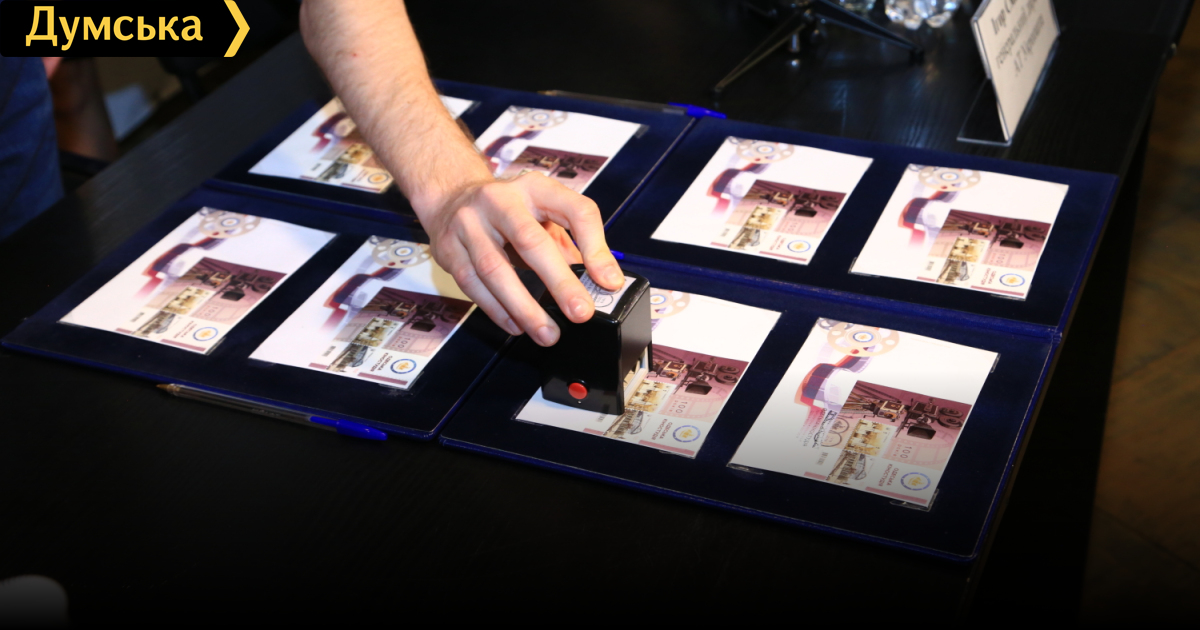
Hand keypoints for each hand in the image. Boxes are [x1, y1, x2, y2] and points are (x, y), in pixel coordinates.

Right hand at [419, 173, 624, 345]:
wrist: (450, 196)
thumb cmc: (507, 209)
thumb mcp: (543, 212)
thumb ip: (570, 243)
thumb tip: (599, 282)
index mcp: (534, 188)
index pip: (574, 210)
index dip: (595, 247)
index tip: (609, 281)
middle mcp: (499, 200)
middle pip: (531, 241)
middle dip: (559, 282)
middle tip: (580, 313)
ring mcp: (468, 223)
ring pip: (495, 269)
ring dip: (524, 307)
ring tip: (547, 333)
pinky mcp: (448, 248)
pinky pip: (473, 285)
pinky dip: (497, 310)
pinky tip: (516, 325)